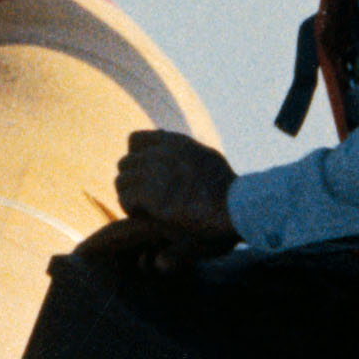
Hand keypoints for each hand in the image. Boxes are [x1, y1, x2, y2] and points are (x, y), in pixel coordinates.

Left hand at [115, 131, 241, 260]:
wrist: (237, 208)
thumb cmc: (226, 191)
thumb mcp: (206, 158)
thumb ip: (183, 151)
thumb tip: (164, 139)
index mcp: (175, 142)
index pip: (134, 140)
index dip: (137, 160)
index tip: (148, 178)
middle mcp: (162, 152)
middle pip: (125, 163)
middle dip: (132, 183)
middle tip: (146, 202)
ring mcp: (156, 171)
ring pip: (121, 182)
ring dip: (130, 199)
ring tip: (146, 212)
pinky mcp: (152, 193)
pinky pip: (126, 199)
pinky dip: (132, 211)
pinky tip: (148, 219)